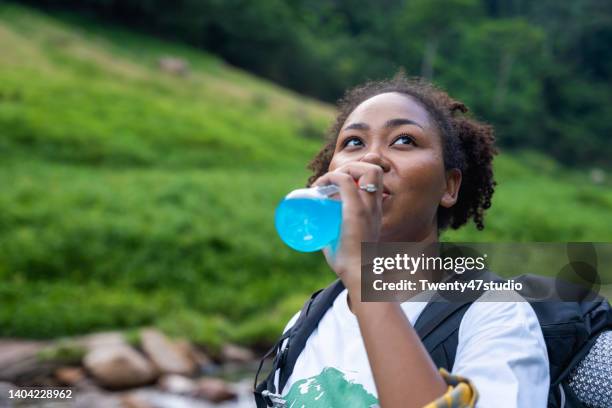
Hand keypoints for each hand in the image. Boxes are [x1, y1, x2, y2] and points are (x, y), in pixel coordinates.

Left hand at [311, 162, 383, 293]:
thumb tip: (315, 232)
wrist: (360, 275)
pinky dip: (331, 177)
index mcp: (374, 210)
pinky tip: (320, 185)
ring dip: (346, 168)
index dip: (355, 172)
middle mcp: (374, 205)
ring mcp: (367, 207)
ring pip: (366, 170)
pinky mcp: (356, 212)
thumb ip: (333, 234)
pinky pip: (345, 182)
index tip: (333, 184)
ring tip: (328, 182)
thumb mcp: (344, 241)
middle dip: (352, 166)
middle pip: (374, 169)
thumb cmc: (350, 263)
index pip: (374, 178)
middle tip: (330, 181)